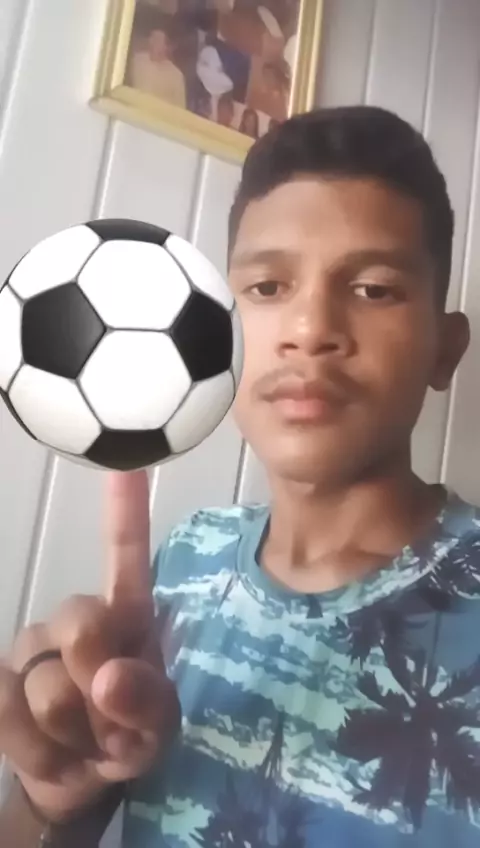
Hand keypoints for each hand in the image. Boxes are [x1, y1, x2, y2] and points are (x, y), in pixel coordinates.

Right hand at [0, 471, 179, 822]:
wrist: (80, 780)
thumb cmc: (129, 734)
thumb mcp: (158, 727)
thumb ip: (147, 704)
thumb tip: (107, 677)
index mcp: (127, 615)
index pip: (125, 555)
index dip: (124, 511)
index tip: (130, 465)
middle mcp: (76, 617)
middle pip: (80, 628)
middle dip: (100, 688)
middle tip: (114, 723)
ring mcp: (32, 648)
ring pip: (48, 690)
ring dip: (76, 736)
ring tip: (88, 743)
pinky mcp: (0, 683)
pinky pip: (8, 713)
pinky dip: (41, 752)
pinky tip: (55, 754)